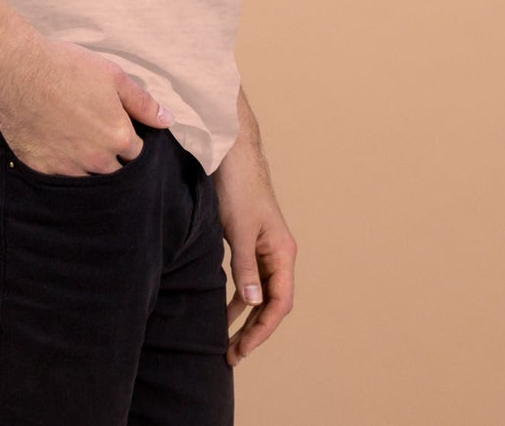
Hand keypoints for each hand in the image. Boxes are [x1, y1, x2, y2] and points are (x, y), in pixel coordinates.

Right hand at [0, 37, 174, 176]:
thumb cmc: (67, 68)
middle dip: (111, 157)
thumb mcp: (113, 76)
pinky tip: (55, 148)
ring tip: (75, 141)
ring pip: (87, 178)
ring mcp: (68, 167)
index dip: (128, 139)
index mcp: (118, 137)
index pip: (135, 153)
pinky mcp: (42, 169)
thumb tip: (167, 120)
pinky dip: (61, 168)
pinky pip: (59, 179)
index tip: (116, 128)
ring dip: (86, 165)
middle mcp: (96, 159)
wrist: (19, 70)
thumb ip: (142, 103)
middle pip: (113, 171)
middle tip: (95, 134)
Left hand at [212, 134, 295, 366]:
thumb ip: (245, 267)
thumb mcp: (239, 229)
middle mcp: (277, 251)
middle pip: (270, 302)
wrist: (230, 149)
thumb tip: (252, 303)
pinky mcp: (246, 238)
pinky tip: (221, 306)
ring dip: (243, 315)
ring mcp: (262, 245)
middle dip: (253, 330)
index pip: (279, 303)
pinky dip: (236, 294)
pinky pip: (246, 275)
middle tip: (230, 355)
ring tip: (224, 339)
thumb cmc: (238, 185)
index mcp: (282, 251)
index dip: (262, 331)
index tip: (241, 350)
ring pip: (257, 291)